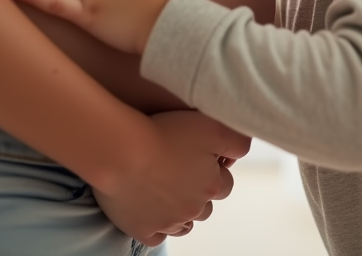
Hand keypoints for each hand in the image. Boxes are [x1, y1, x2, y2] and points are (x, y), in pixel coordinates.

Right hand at [96, 110, 250, 245]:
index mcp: (211, 185)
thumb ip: (236, 141)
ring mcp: (168, 222)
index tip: (198, 159)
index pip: (224, 185)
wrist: (121, 151)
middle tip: (179, 174)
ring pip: (184, 224)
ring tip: (165, 191)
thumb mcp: (212, 126)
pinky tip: (151, 210)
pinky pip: (158, 236)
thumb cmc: (164, 133)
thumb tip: (240, 154)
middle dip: (197, 194)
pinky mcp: (143, 230)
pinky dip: (157, 226)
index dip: (213, 171)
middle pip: (205, 208)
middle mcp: (194, 208)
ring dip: (180, 211)